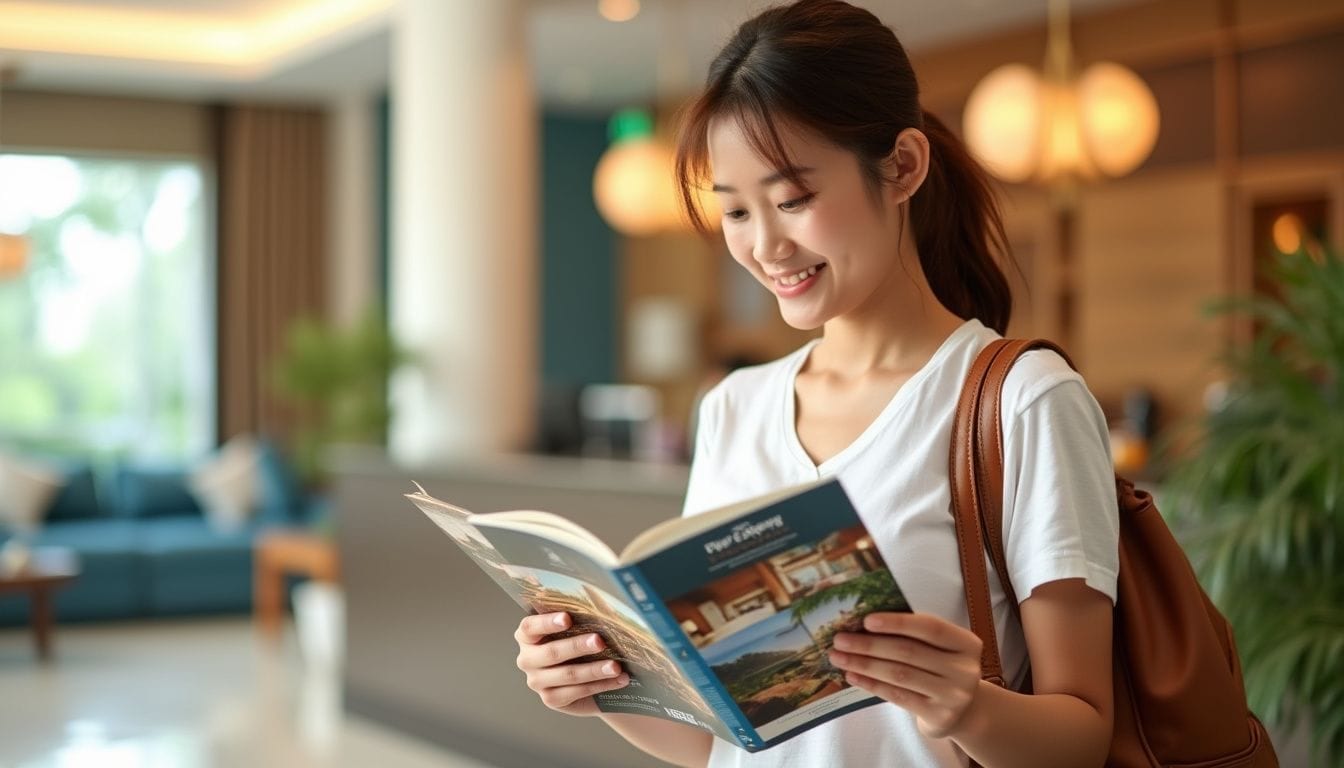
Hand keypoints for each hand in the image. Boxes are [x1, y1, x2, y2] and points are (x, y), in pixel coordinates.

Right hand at [514, 611, 629, 716]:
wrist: (586, 675)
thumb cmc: (579, 642)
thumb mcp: (577, 628)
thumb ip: (581, 616)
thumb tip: (602, 603)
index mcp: (527, 636)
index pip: (530, 627)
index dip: (547, 622)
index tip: (567, 618)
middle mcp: (527, 659)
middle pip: (551, 653)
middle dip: (577, 646)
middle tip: (599, 641)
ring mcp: (537, 681)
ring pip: (567, 674)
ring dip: (594, 670)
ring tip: (616, 666)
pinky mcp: (551, 699)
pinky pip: (577, 692)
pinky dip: (601, 685)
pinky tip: (618, 679)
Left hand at [828, 612, 983, 738]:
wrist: (964, 712)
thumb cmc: (942, 669)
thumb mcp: (941, 649)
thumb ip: (915, 635)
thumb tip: (864, 623)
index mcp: (967, 644)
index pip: (930, 627)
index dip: (897, 623)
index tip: (866, 620)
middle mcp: (964, 669)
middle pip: (909, 652)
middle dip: (869, 644)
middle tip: (840, 639)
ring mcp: (954, 695)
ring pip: (899, 674)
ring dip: (864, 664)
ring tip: (839, 657)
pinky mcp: (938, 716)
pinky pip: (897, 696)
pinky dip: (871, 684)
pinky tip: (852, 676)